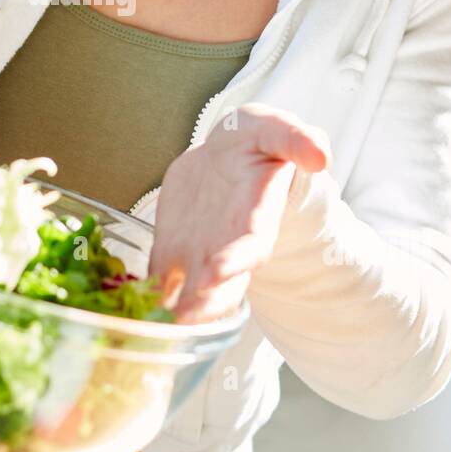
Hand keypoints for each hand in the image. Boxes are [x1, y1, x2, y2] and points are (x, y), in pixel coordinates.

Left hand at [149, 102, 331, 323]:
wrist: (226, 154)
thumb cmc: (256, 142)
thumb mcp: (275, 130)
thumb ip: (295, 139)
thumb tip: (320, 154)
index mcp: (256, 218)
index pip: (250, 246)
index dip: (235, 260)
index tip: (217, 272)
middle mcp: (229, 245)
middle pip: (222, 284)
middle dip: (205, 302)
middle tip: (184, 316)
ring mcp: (200, 252)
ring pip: (189, 289)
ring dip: (175, 307)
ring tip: (156, 321)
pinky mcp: (173, 250)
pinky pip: (160, 278)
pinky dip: (147, 295)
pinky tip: (130, 307)